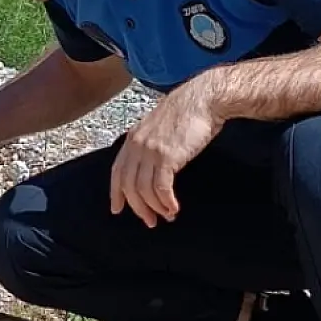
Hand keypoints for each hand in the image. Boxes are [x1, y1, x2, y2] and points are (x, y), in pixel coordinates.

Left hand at [109, 80, 223, 226]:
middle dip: (137, 207)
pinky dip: (166, 202)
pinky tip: (174, 208)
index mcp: (133, 137)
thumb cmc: (187, 111)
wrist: (203, 99)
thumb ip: (150, 142)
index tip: (117, 209)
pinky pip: (161, 188)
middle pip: (128, 185)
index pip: (117, 171)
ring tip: (167, 216)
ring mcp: (150, 150)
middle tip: (149, 221)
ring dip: (154, 207)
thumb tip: (151, 163)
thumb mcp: (159, 125)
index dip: (116, 192)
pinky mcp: (167, 156)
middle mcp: (137, 145)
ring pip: (143, 189)